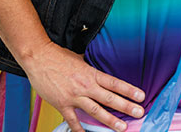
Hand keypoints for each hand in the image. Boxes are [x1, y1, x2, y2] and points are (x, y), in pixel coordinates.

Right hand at [22, 40, 144, 131]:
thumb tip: (97, 73)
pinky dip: (79, 129)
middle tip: (139, 113)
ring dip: (109, 120)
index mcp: (91, 73)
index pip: (114, 83)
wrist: (39, 58)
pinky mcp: (62, 104)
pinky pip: (73, 120)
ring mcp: (74, 96)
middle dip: (126, 106)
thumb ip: (89, 68)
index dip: (129, 89)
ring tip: (122, 127)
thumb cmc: (59, 56)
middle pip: (109, 98)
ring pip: (95, 111)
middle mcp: (85, 86)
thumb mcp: (79, 59)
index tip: (141, 96)